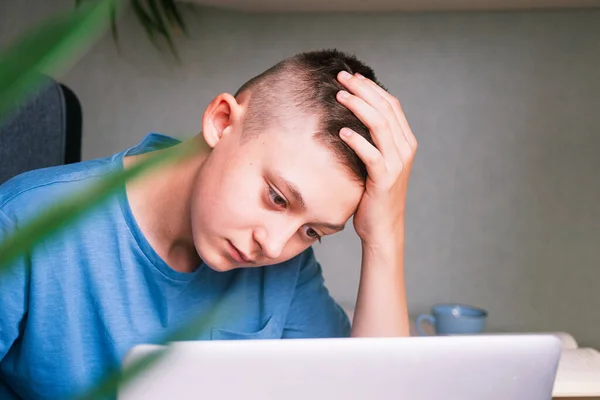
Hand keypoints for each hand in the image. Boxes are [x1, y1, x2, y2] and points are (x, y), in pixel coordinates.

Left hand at [335, 71, 416, 247]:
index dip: (371, 87)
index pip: (391, 104)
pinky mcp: (384, 178)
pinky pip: (371, 153)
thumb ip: (374, 141)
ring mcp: (396, 163)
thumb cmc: (374, 195)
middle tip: (341, 77)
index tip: (351, 76)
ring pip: (379, 125)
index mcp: (405, 141)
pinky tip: (342, 131)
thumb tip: (352, 116)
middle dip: (362, 89)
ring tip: (339, 95)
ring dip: (358, 106)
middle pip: (385, 108)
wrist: (382, 227)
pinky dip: (356, 140)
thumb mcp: (378, 162)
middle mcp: (405, 149)